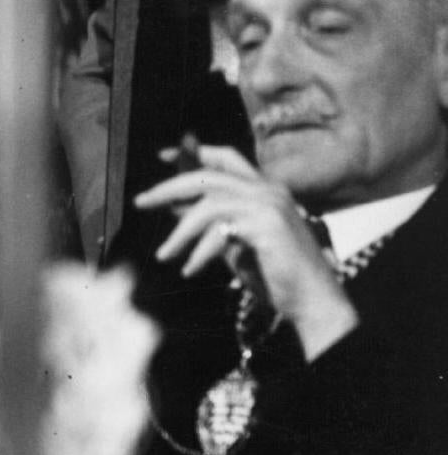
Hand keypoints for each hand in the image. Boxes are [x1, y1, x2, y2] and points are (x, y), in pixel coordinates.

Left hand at [132, 143, 358, 356]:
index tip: (164, 156)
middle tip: (141, 202)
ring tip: (164, 255)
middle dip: (169, 187)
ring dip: (179, 233)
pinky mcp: (267, 225)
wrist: (313, 301)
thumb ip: (209, 222)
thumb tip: (172, 204)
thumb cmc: (274, 275)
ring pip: (207, 205)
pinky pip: (218, 231)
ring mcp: (270, 205)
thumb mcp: (233, 243)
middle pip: (207, 176)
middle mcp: (270, 191)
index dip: (194, 153)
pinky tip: (190, 269)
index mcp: (266, 190)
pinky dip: (200, 251)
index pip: (227, 158)